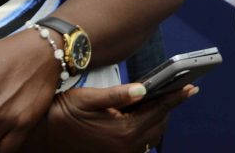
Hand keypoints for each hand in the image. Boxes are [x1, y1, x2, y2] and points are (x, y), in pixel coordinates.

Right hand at [49, 83, 195, 152]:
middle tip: (174, 89)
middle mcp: (126, 147)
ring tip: (157, 100)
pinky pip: (140, 143)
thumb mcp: (89, 98)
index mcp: (123, 131)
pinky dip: (145, 129)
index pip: (159, 111)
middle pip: (159, 124)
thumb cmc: (63, 114)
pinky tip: (140, 115)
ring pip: (151, 135)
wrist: (43, 136)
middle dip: (167, 107)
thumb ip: (119, 94)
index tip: (191, 87)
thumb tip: (144, 89)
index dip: (176, 97)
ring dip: (156, 119)